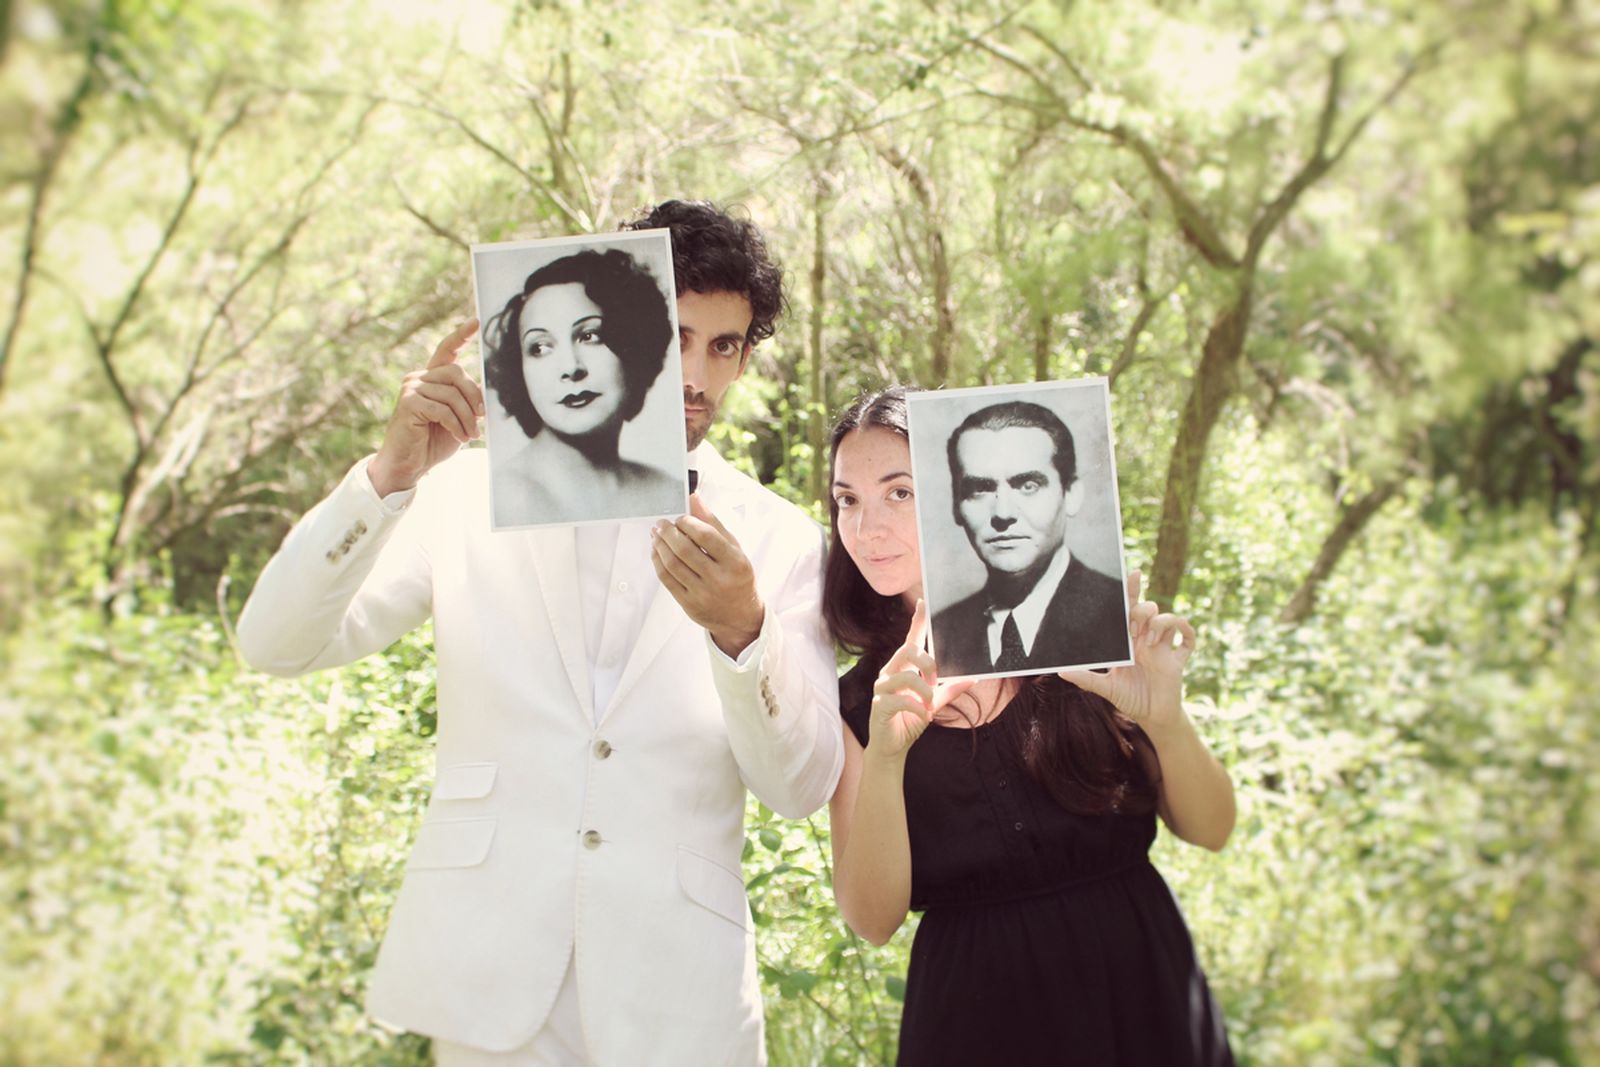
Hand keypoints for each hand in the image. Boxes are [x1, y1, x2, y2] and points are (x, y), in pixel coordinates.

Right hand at [368, 320, 483, 494]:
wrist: (410, 465)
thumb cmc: (434, 442)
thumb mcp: (459, 418)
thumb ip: (468, 401)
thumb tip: (485, 387)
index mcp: (431, 378)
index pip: (446, 350)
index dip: (461, 335)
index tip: (476, 321)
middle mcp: (418, 378)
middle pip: (456, 373)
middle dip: (474, 397)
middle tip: (481, 419)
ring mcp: (411, 388)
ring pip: (452, 394)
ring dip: (466, 418)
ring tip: (470, 435)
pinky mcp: (408, 403)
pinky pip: (442, 409)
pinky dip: (457, 425)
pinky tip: (460, 437)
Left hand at [650, 495, 764, 656]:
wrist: (740, 616)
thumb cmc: (737, 576)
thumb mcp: (734, 549)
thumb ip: (713, 523)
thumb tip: (694, 498)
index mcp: (735, 563)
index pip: (706, 536)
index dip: (688, 522)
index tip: (681, 518)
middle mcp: (719, 579)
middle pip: (684, 549)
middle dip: (668, 532)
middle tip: (662, 523)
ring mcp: (702, 594)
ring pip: (672, 564)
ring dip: (659, 545)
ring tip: (657, 534)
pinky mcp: (688, 604)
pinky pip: (666, 579)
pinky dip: (657, 561)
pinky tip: (657, 551)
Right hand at [869, 600, 972, 760]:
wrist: (893, 748)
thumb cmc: (910, 721)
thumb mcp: (934, 704)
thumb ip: (949, 690)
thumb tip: (972, 679)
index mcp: (902, 668)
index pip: (910, 640)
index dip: (917, 622)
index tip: (922, 602)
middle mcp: (889, 673)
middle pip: (907, 651)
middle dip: (928, 665)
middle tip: (936, 683)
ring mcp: (882, 688)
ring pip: (906, 677)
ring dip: (925, 692)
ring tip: (930, 707)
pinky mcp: (879, 704)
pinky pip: (902, 700)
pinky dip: (918, 709)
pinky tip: (924, 717)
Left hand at [1058, 570, 1194, 732]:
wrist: (1152, 717)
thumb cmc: (1129, 698)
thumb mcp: (1106, 688)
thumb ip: (1086, 678)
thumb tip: (1061, 671)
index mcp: (1128, 641)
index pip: (1128, 609)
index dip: (1132, 590)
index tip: (1132, 574)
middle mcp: (1145, 639)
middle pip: (1148, 609)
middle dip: (1142, 608)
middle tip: (1133, 626)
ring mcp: (1163, 648)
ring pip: (1167, 619)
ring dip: (1160, 623)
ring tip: (1150, 640)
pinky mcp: (1177, 660)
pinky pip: (1188, 638)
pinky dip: (1186, 630)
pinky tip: (1177, 635)